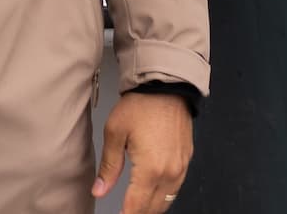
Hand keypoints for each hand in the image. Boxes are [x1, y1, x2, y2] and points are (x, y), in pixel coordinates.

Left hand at [92, 90, 192, 211]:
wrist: (166, 85)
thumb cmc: (140, 105)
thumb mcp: (115, 133)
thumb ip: (109, 167)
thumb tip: (99, 191)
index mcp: (151, 169)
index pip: (136, 207)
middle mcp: (170, 173)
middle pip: (153, 208)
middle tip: (124, 212)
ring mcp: (181, 167)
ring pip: (167, 201)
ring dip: (151, 208)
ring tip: (136, 208)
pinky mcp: (187, 159)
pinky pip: (176, 188)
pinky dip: (164, 196)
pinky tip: (153, 194)